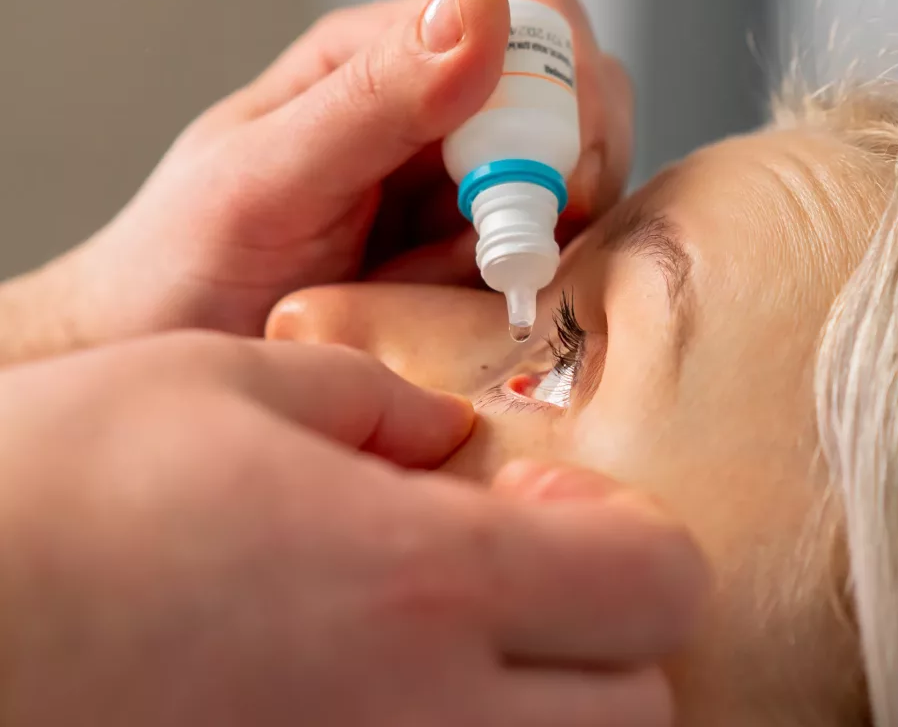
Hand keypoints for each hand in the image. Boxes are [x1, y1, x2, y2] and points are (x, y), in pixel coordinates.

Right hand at [0, 333, 705, 725]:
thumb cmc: (42, 502)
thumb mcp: (221, 383)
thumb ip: (370, 399)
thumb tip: (439, 431)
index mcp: (421, 581)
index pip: (658, 583)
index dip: (636, 535)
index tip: (560, 505)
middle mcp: (419, 720)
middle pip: (639, 709)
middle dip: (610, 638)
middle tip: (522, 580)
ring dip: (546, 707)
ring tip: (449, 642)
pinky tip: (372, 694)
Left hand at [38, 0, 631, 347]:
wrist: (160, 361)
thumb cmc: (181, 268)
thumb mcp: (267, 177)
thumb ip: (373, 96)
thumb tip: (480, 6)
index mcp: (383, 58)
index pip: (534, 20)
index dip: (562, 93)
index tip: (542, 183)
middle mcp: (436, 113)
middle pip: (577, 101)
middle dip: (567, 175)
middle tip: (504, 251)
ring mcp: (460, 189)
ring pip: (577, 184)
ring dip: (545, 241)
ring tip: (455, 291)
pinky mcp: (472, 260)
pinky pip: (548, 257)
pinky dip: (531, 287)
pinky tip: (465, 315)